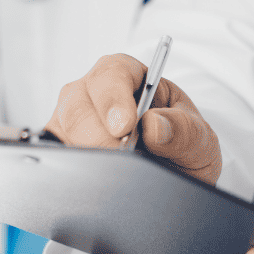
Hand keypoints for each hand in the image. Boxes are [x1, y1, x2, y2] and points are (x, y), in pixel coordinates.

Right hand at [44, 54, 221, 184]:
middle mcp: (95, 93)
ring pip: (60, 130)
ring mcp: (73, 121)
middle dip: (98, 135)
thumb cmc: (183, 145)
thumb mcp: (199, 138)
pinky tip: (93, 180)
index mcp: (130, 75)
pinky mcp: (62, 147)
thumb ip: (183, 129)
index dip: (114, 98)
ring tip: (114, 173)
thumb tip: (154, 126)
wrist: (175, 176)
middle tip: (122, 158)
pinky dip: (70, 168)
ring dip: (87, 153)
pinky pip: (54, 153)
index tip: (126, 126)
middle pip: (77, 103)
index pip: (112, 73)